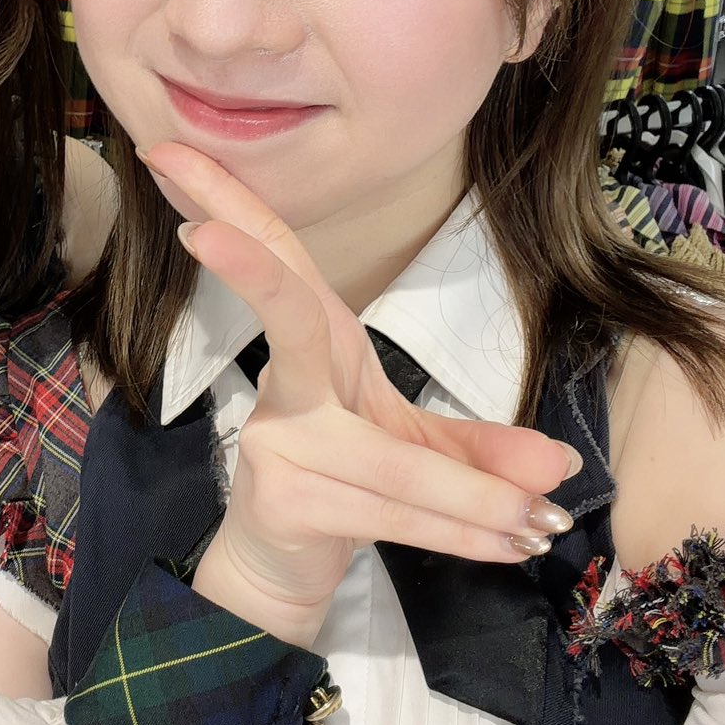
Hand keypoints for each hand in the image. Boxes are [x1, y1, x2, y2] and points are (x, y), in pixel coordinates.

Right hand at [141, 143, 577, 647]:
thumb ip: (479, 448)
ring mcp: (280, 441)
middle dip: (249, 274)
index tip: (169, 157)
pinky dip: (460, 534)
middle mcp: (291, 382)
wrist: (283, 568)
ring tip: (539, 524)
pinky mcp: (286, 499)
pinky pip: (391, 513)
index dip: (230, 202)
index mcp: (321, 343)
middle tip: (199, 236)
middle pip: (284, 314)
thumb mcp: (413, 447)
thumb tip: (555, 463)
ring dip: (475, 499)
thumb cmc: (341, 483)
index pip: (280, 256)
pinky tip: (507, 547)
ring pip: (394, 463)